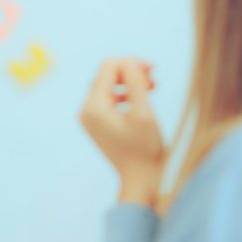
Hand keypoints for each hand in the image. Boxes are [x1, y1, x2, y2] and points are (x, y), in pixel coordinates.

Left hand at [79, 58, 163, 206]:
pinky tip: (141, 99)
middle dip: (130, 72)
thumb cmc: (145, 149)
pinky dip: (125, 95)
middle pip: (106, 75)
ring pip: (108, 86)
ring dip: (129, 82)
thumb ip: (135, 83)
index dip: (131, 63)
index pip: (108, 67)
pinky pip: (109, 99)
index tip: (153, 69)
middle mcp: (86, 111)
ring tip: (152, 87)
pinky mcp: (97, 124)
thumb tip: (128, 62)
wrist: (141, 179)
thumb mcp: (143, 112)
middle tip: (154, 78)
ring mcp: (90, 119)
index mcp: (94, 107)